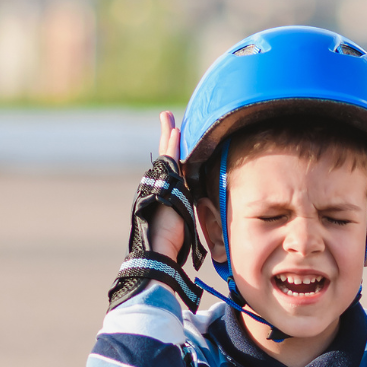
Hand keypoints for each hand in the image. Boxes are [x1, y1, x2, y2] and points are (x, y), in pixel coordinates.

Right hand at [150, 111, 186, 261]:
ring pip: (166, 155)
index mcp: (168, 194)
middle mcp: (161, 186)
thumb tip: (209, 233)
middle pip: (166, 158)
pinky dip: (171, 145)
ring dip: (168, 135)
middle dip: (168, 139)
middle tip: (168, 119)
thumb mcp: (183, 227)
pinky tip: (175, 130)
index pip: (173, 170)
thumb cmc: (171, 245)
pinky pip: (168, 160)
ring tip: (169, 117)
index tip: (178, 142)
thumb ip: (188, 219)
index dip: (176, 156)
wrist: (157, 249)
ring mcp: (159, 183)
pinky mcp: (162, 184)